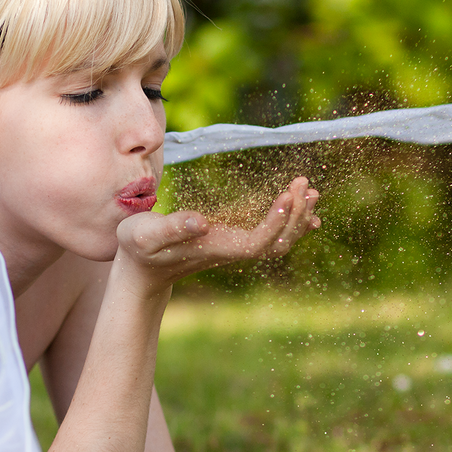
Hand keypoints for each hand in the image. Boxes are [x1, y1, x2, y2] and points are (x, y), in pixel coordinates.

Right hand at [115, 177, 319, 290]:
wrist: (142, 269)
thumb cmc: (140, 247)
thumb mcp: (146, 234)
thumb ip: (172, 227)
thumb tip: (202, 221)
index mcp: (215, 249)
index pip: (257, 241)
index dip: (276, 221)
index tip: (288, 195)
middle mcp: (232, 251)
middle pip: (277, 242)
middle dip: (295, 214)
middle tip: (304, 183)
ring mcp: (237, 247)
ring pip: (279, 240)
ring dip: (298, 216)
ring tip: (311, 190)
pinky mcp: (236, 240)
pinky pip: (273, 236)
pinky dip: (292, 221)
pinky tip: (307, 210)